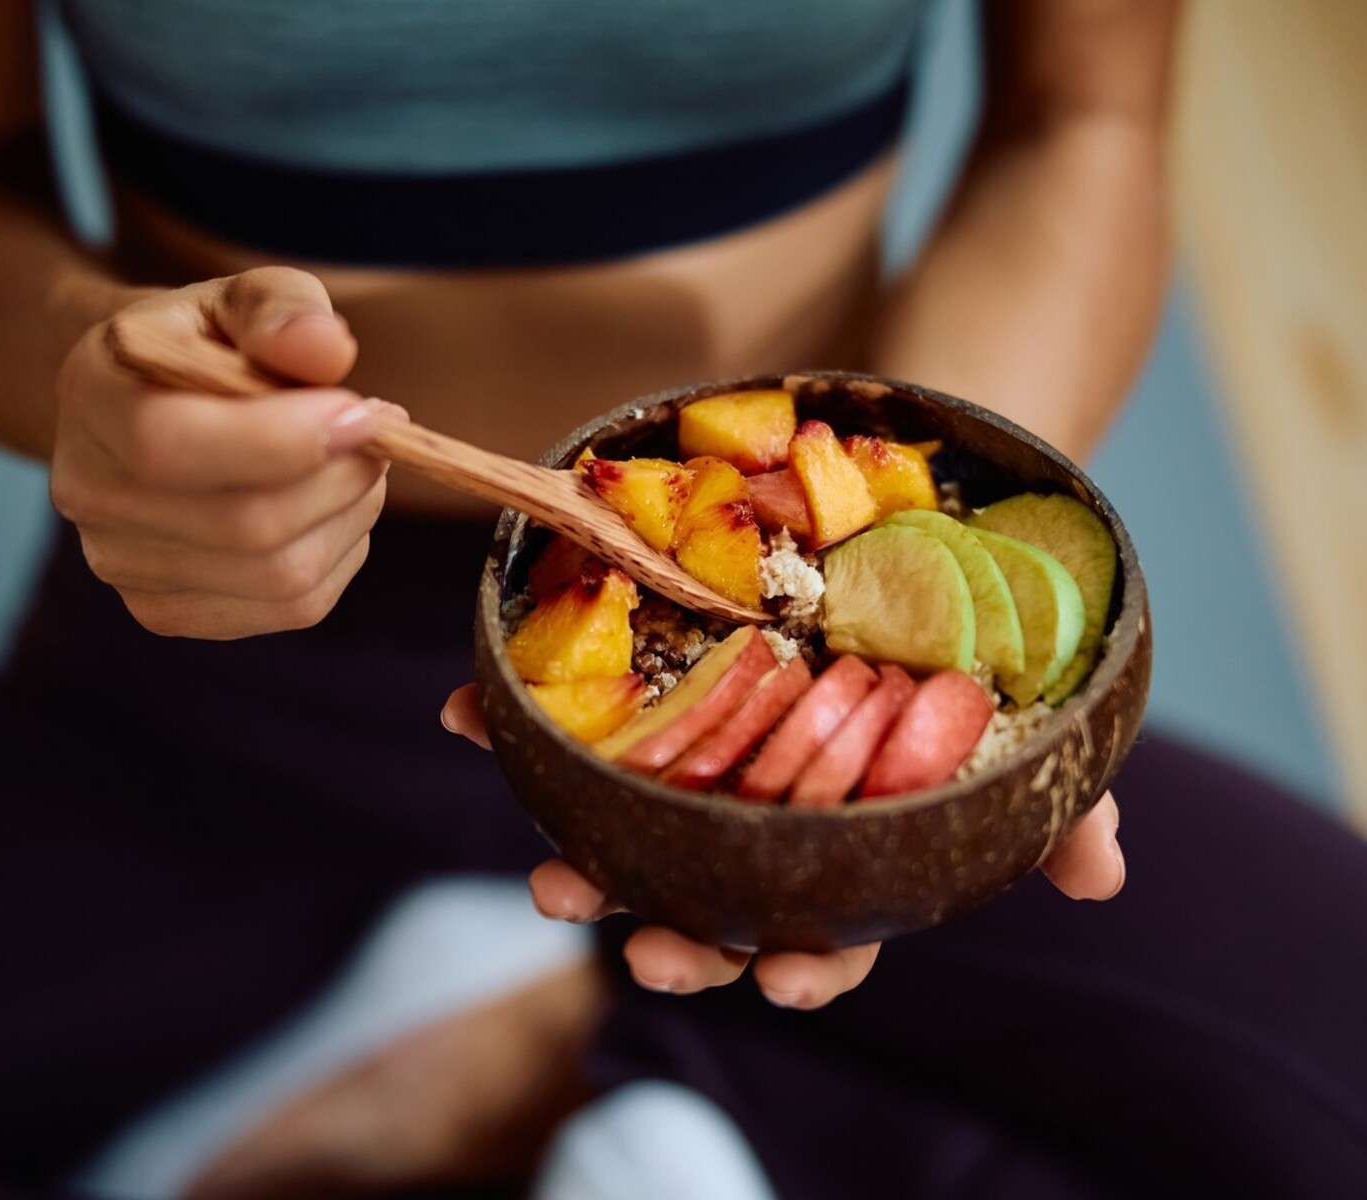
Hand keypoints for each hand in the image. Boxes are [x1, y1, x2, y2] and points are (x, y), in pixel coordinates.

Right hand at [50, 267, 400, 638]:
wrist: (148, 400)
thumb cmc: (207, 341)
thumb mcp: (241, 298)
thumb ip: (283, 309)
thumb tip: (327, 350)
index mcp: (89, 394)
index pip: (170, 444)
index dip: (283, 439)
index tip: (364, 413)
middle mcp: (87, 490)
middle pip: (245, 524)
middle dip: (341, 480)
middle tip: (379, 434)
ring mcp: (119, 564)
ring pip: (282, 575)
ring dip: (352, 517)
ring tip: (357, 465)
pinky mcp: (165, 612)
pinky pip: (290, 609)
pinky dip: (339, 557)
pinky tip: (330, 510)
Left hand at [441, 683, 1124, 1009]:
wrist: (906, 512)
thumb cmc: (963, 632)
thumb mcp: (1022, 709)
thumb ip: (1057, 794)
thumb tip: (1102, 880)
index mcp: (842, 834)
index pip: (829, 923)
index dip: (809, 961)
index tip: (785, 977)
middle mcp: (759, 808)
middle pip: (716, 899)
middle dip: (676, 935)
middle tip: (640, 947)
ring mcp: (692, 751)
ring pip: (627, 828)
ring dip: (578, 859)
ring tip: (547, 879)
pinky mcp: (636, 684)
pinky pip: (561, 713)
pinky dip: (504, 718)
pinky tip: (465, 712)